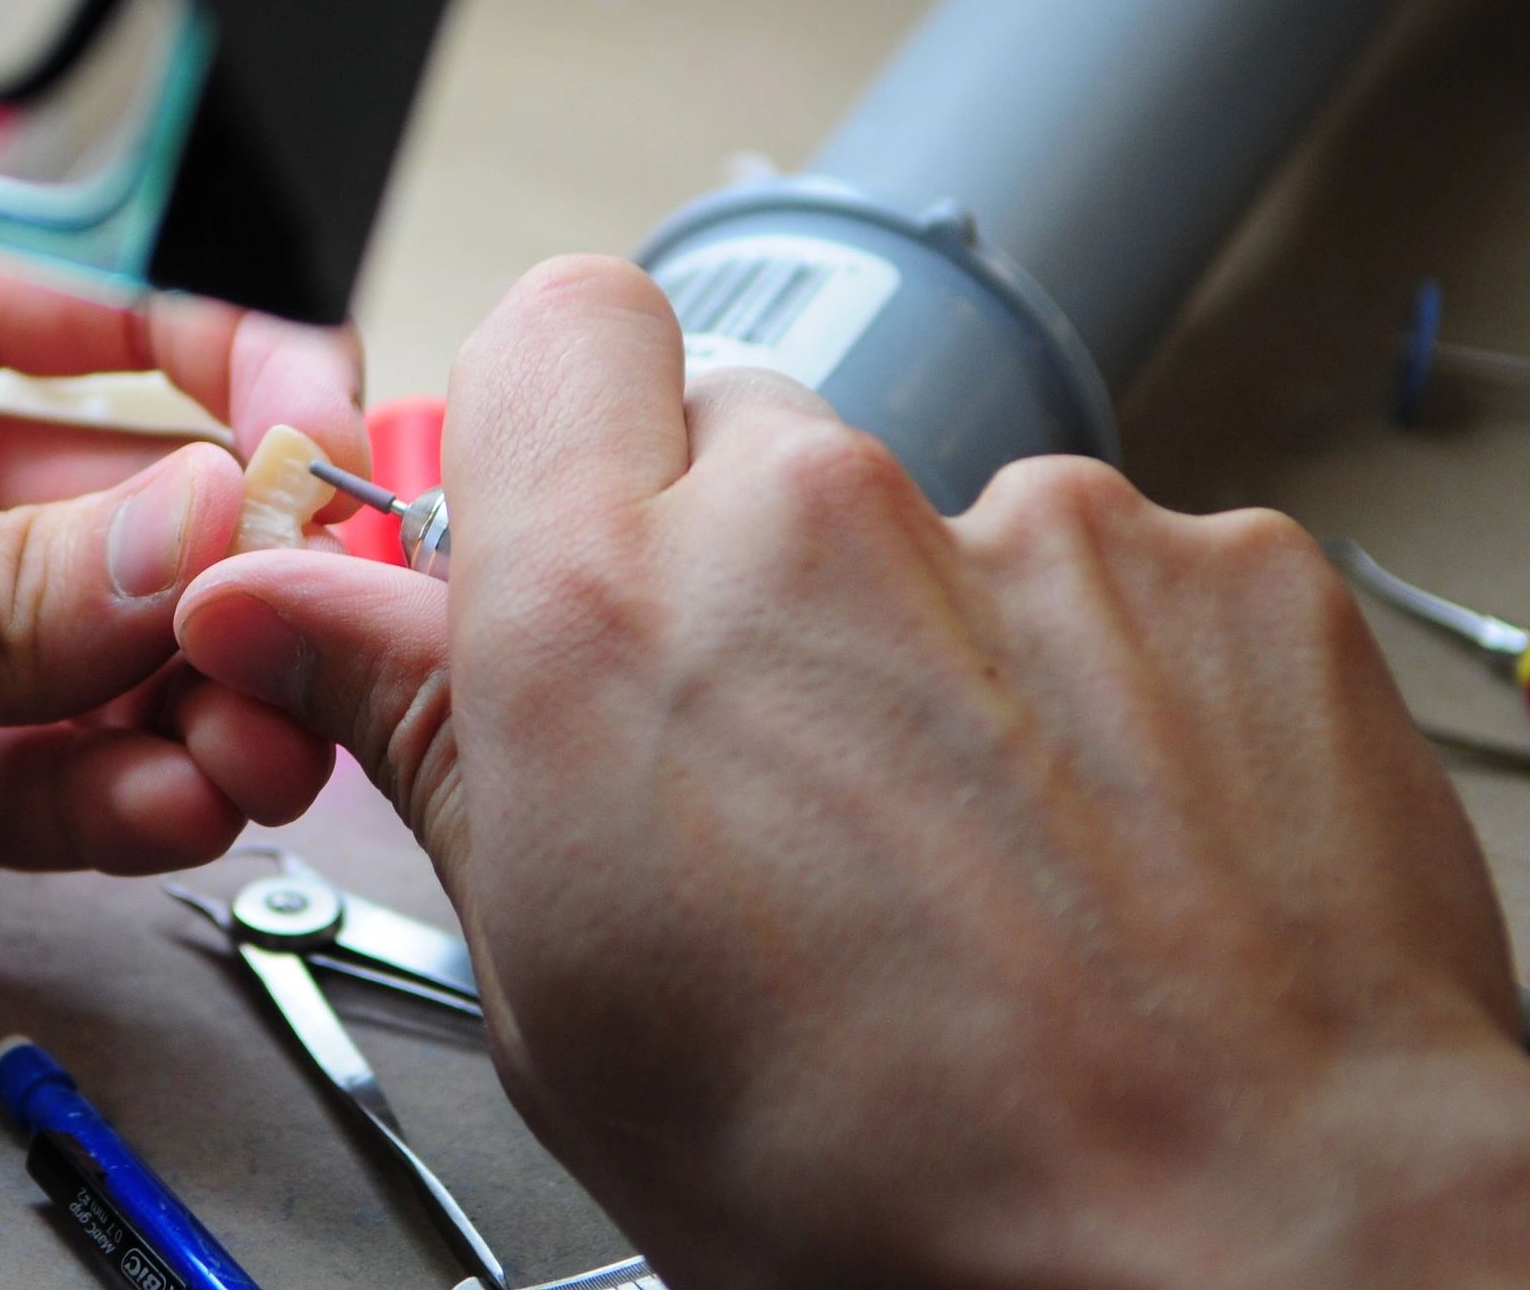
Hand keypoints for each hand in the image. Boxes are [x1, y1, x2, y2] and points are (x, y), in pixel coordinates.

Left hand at [0, 218, 363, 981]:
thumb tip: (185, 548)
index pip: (109, 322)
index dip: (238, 368)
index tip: (323, 432)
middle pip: (129, 512)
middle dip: (233, 568)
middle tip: (315, 617)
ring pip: (96, 668)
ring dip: (196, 704)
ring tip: (260, 738)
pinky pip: (16, 790)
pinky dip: (103, 803)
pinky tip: (167, 800)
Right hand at [178, 257, 1529, 1288]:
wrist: (1247, 1250)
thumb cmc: (893, 1187)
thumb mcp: (567, 992)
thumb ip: (428, 734)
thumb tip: (282, 605)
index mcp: (611, 611)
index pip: (554, 332)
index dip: (565, 431)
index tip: (584, 542)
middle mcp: (822, 518)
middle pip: (747, 429)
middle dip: (745, 561)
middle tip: (788, 762)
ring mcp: (1048, 525)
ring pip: (940, 519)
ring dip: (935, 642)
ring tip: (985, 853)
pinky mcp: (1231, 561)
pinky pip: (1125, 571)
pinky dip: (1110, 679)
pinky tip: (1116, 842)